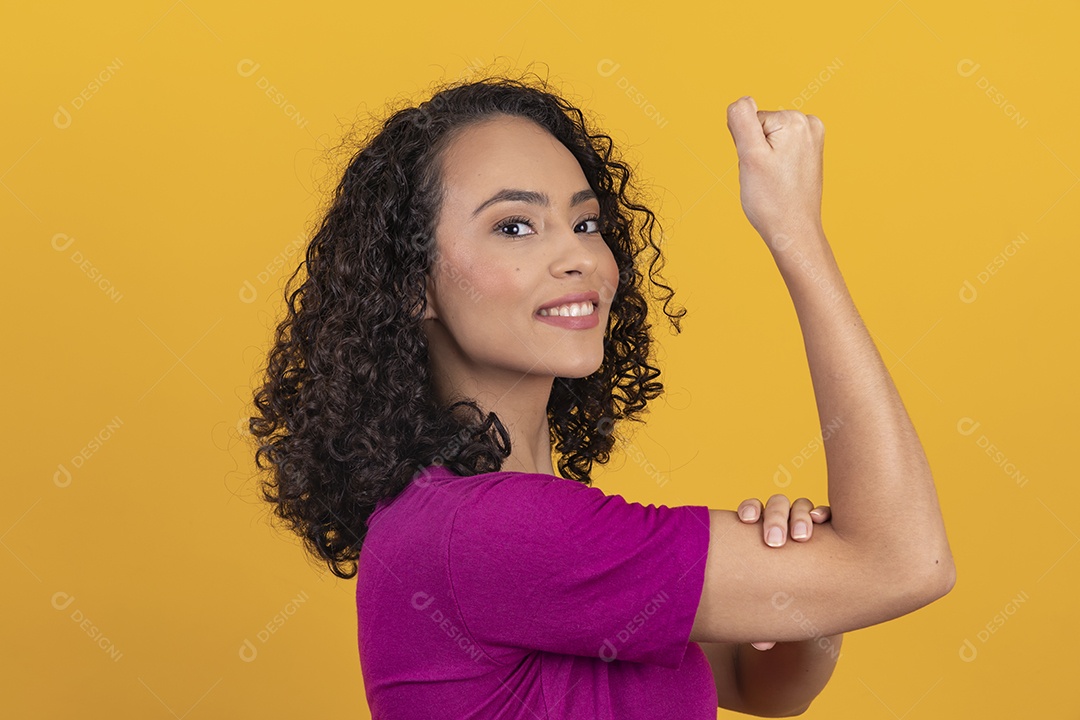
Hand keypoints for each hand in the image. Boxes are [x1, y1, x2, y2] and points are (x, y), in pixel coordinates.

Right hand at [725, 96, 825, 251]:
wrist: (792, 231)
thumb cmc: (771, 200)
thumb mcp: (749, 156)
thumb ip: (742, 120)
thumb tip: (742, 101)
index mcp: (795, 121)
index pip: (749, 118)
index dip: (745, 144)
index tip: (757, 165)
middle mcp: (809, 124)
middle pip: (761, 126)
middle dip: (755, 149)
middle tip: (764, 175)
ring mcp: (812, 138)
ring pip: (768, 138)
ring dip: (763, 157)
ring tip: (773, 179)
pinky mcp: (810, 151)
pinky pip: (779, 148)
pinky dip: (774, 162)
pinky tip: (780, 179)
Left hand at [736, 494, 831, 650]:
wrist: (811, 603)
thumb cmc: (783, 603)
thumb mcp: (771, 610)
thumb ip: (765, 621)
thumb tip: (763, 645)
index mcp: (760, 532)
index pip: (753, 510)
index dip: (749, 509)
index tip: (746, 520)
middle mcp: (784, 523)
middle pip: (776, 506)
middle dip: (775, 517)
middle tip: (773, 540)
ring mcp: (807, 524)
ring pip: (800, 507)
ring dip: (801, 516)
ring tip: (803, 536)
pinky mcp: (831, 529)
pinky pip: (826, 514)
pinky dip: (823, 513)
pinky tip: (824, 522)